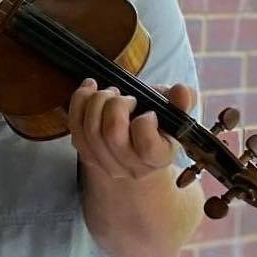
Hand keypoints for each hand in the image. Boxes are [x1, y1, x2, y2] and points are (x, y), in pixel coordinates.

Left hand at [68, 79, 194, 179]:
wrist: (136, 149)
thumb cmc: (158, 127)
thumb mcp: (174, 114)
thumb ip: (181, 102)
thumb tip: (182, 91)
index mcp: (158, 158)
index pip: (147, 145)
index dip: (145, 122)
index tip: (149, 111)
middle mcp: (131, 167)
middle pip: (112, 134)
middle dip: (115, 104)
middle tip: (124, 96)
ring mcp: (105, 164)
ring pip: (90, 131)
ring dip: (96, 102)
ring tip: (109, 93)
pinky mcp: (86, 155)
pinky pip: (74, 128)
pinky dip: (79, 103)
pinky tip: (89, 88)